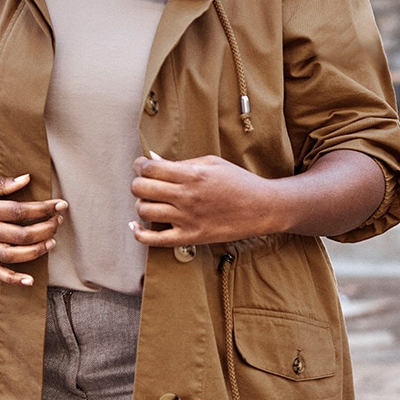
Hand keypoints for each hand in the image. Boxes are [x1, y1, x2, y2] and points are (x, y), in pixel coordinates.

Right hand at [0, 173, 66, 286]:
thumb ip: (0, 183)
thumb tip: (26, 179)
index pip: (18, 211)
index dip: (42, 209)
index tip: (60, 204)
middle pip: (20, 235)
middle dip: (45, 228)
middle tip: (59, 220)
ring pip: (12, 255)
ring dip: (36, 251)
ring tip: (52, 241)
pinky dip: (12, 279)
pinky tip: (29, 281)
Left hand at [129, 154, 273, 246]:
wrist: (262, 207)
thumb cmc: (238, 181)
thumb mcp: (212, 163)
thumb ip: (181, 161)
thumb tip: (152, 160)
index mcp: (192, 174)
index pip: (150, 168)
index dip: (140, 165)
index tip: (142, 165)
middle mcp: (187, 197)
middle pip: (141, 189)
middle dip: (137, 182)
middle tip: (144, 181)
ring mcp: (187, 219)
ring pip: (144, 211)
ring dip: (141, 204)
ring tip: (150, 200)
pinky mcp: (190, 237)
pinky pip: (154, 240)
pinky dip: (139, 234)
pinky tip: (137, 226)